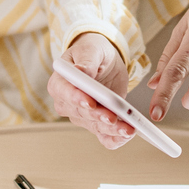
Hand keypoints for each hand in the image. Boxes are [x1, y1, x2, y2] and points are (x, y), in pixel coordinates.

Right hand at [48, 33, 137, 148]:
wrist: (105, 62)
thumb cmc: (92, 52)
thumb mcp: (90, 50)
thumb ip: (86, 60)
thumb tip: (81, 71)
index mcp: (59, 83)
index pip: (64, 93)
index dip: (76, 98)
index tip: (90, 102)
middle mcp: (67, 103)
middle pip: (81, 113)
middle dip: (98, 116)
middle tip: (113, 117)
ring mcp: (83, 116)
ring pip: (95, 126)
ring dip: (112, 129)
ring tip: (128, 128)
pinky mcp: (98, 123)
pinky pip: (104, 137)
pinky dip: (115, 139)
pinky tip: (127, 136)